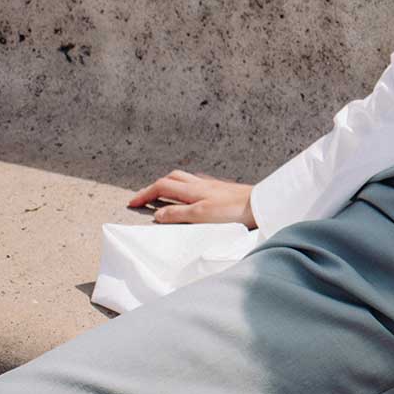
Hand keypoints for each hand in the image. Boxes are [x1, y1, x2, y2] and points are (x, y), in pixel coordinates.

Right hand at [127, 170, 256, 228]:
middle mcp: (200, 184)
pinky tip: (191, 194)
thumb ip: (177, 214)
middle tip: (144, 198)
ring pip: (185, 179)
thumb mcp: (200, 215)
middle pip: (171, 178)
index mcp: (192, 189)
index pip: (161, 186)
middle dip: (155, 186)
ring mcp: (212, 185)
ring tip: (163, 195)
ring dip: (170, 185)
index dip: (145, 194)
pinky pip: (198, 184)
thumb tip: (157, 214)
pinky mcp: (222, 190)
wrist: (261, 205)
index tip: (132, 203)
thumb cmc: (233, 211)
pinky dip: (186, 187)